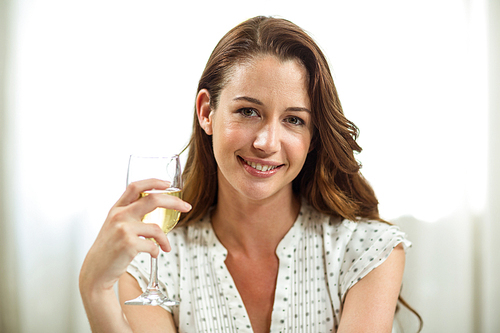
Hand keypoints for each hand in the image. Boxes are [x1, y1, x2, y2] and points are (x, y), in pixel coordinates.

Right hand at [79, 178, 191, 294]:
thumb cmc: (108, 249)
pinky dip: (157, 251)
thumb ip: (130, 214)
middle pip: (152, 200)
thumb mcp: (114, 225)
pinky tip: (154, 254)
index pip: (135, 187)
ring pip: (156, 228)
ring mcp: (123, 229)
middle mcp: (119, 216)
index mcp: (116, 209)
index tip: (168, 184)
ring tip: (165, 246)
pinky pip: (153, 245)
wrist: (95, 272)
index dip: (153, 182)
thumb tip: (156, 207)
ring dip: (165, 239)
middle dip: (174, 202)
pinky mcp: (128, 245)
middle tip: (186, 207)